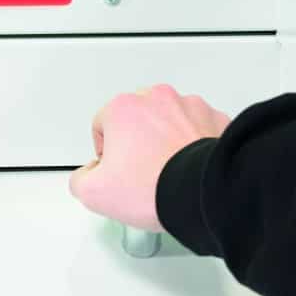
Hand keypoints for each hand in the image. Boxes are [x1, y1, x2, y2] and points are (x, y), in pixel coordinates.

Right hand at [69, 84, 230, 231]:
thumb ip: (80, 179)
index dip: (105, 152)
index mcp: (123, 108)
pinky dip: (193, 143)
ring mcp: (189, 106)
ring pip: (169, 121)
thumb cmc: (153, 188)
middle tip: (142, 172)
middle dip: (137, 142)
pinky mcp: (214, 119)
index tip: (116, 170)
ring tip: (169, 171)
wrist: (201, 195)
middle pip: (137, 119)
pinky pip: (198, 128)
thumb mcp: (94, 194)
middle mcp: (156, 99)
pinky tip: (189, 167)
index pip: (102, 125)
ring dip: (166, 140)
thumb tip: (89, 174)